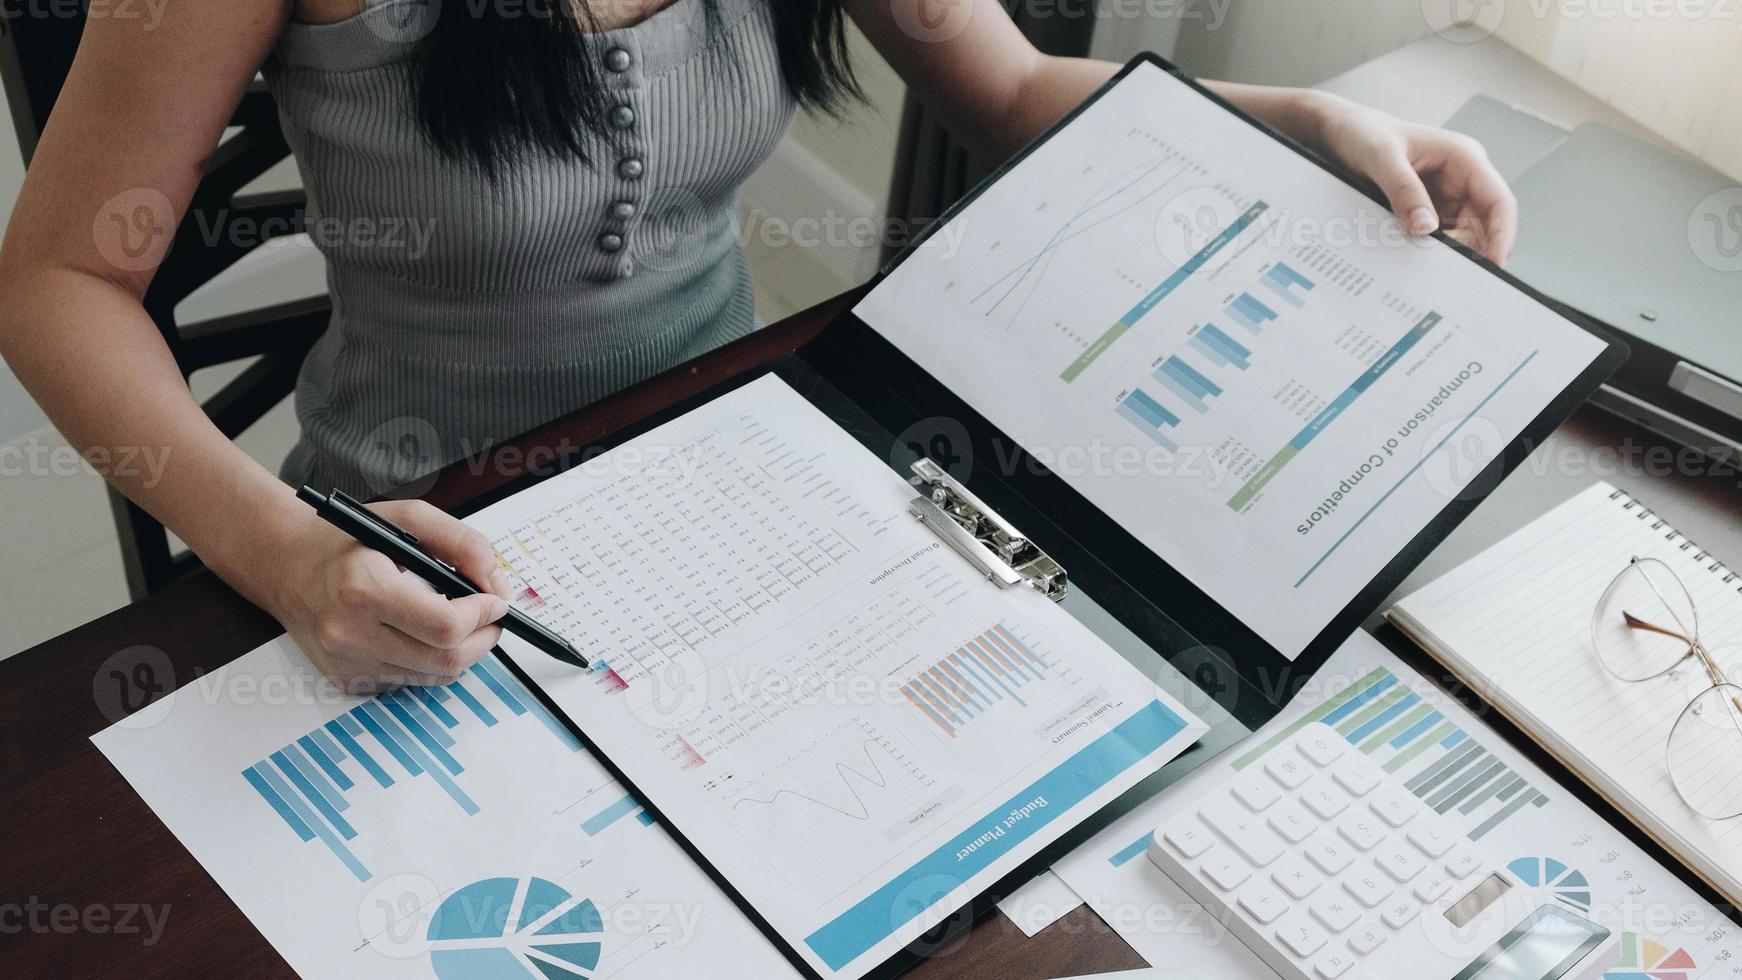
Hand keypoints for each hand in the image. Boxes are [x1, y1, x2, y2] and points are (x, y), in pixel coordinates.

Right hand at [259, 499, 513, 692]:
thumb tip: (498, 585)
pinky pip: (408, 680)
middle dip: (483, 639)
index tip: (495, 601)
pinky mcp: (345, 679)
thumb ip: (462, 544)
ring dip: (460, 652)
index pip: (445, 625)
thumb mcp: (408, 519)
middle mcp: (349, 633)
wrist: (285, 564)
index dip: (483, 615)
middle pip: (446, 659)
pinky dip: (428, 660)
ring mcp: (346, 662)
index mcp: (363, 589)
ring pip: (432, 676)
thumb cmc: (346, 540)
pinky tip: (418, 634)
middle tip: (490, 617)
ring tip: (459, 622)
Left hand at [1308, 93, 1516, 264]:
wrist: (1339, 133)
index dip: (1503, 234)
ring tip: (1420, 266)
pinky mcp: (1424, 212)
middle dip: (1467, 250)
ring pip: (1459, 237)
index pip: (1498, 201)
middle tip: (1440, 272)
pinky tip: (1409, 259)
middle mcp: (1460, 180)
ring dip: (1444, 254)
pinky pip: (1434, 239)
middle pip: (1481, 226)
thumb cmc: (1364, 133)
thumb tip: (1425, 228)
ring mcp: (1443, 198)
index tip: (1494, 263)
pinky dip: (1426, 252)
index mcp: (1464, 158)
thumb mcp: (1381, 157)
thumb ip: (1403, 190)